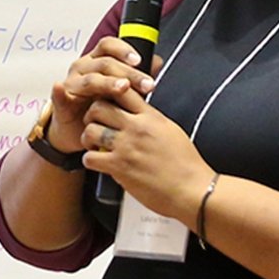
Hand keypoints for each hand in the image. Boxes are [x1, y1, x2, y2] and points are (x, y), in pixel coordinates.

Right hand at [46, 37, 156, 153]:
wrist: (76, 130)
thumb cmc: (99, 105)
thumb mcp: (119, 89)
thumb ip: (136, 75)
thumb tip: (157, 61)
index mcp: (96, 60)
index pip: (108, 45)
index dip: (123, 49)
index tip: (140, 60)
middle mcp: (82, 67)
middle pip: (105, 63)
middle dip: (128, 73)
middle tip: (147, 84)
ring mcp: (71, 84)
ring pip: (90, 79)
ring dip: (108, 83)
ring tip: (123, 88)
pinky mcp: (60, 103)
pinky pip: (59, 95)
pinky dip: (59, 92)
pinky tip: (61, 88)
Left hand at [81, 88, 212, 220]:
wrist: (191, 188)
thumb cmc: (186, 163)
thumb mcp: (171, 130)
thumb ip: (152, 119)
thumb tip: (141, 114)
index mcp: (150, 116)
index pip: (123, 90)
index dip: (110, 92)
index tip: (107, 100)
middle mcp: (136, 127)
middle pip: (100, 107)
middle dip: (92, 114)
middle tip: (94, 122)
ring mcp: (126, 146)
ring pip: (91, 130)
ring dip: (88, 137)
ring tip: (93, 143)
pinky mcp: (119, 167)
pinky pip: (91, 157)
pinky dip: (90, 159)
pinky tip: (97, 161)